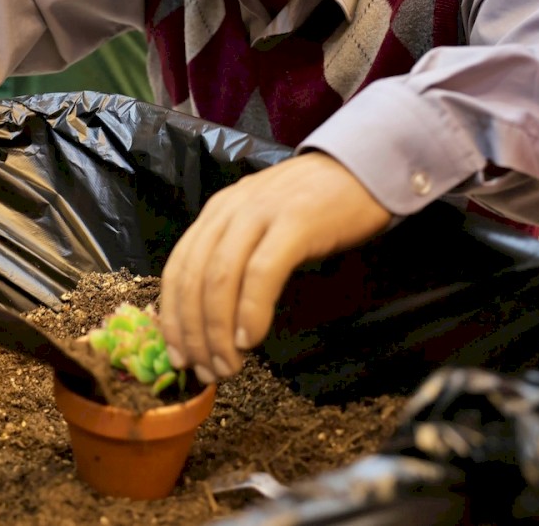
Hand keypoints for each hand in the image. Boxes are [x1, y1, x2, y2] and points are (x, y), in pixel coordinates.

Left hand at [159, 153, 390, 383]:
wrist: (365, 166)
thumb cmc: (317, 205)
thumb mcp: (263, 225)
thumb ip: (237, 257)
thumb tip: (215, 318)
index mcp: (218, 212)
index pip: (177, 268)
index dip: (173, 318)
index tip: (179, 356)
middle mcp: (230, 210)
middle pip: (193, 279)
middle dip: (193, 334)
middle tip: (206, 372)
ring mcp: (261, 213)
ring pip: (220, 278)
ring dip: (218, 331)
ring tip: (229, 365)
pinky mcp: (295, 222)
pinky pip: (261, 272)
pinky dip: (250, 309)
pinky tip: (251, 338)